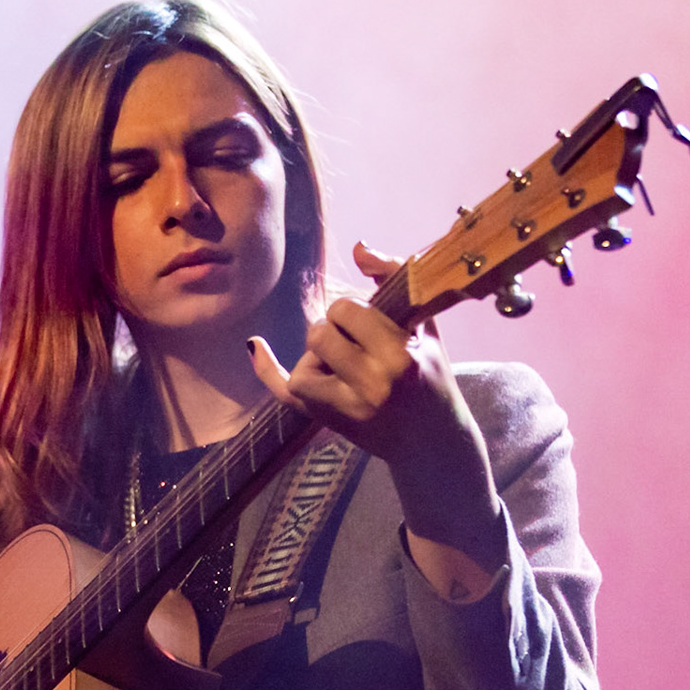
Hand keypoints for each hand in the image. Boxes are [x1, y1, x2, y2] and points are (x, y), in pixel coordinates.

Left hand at [248, 243, 507, 598]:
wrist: (433, 443)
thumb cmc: (430, 376)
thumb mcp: (424, 327)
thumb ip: (395, 279)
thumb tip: (358, 247)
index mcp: (402, 354)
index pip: (348, 310)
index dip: (351, 312)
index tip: (369, 326)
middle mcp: (377, 381)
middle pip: (321, 332)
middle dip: (332, 330)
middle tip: (354, 345)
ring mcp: (353, 406)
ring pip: (306, 358)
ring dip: (317, 355)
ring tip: (342, 365)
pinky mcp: (335, 422)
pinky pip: (289, 389)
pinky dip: (270, 370)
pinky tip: (255, 346)